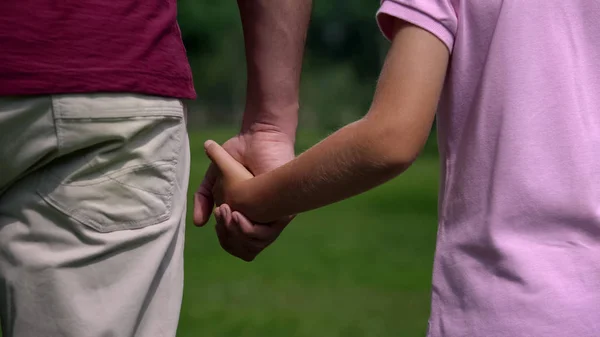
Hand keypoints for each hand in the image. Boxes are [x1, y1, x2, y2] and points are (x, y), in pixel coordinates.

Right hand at [193, 128, 294, 260]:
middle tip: (222, 213)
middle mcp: (264, 221)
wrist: (257, 138)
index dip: (224, 236)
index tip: (217, 214)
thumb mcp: (214, 178)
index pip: (237, 245)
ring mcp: (274, 217)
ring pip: (254, 245)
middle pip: (245, 249)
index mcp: (251, 216)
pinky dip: (245, 229)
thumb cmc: (238, 153)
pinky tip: (236, 213)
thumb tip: (199, 224)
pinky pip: (264, 235)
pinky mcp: (284, 211)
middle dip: (228, 236)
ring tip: (227, 211)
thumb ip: (204, 198)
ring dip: (235, 232)